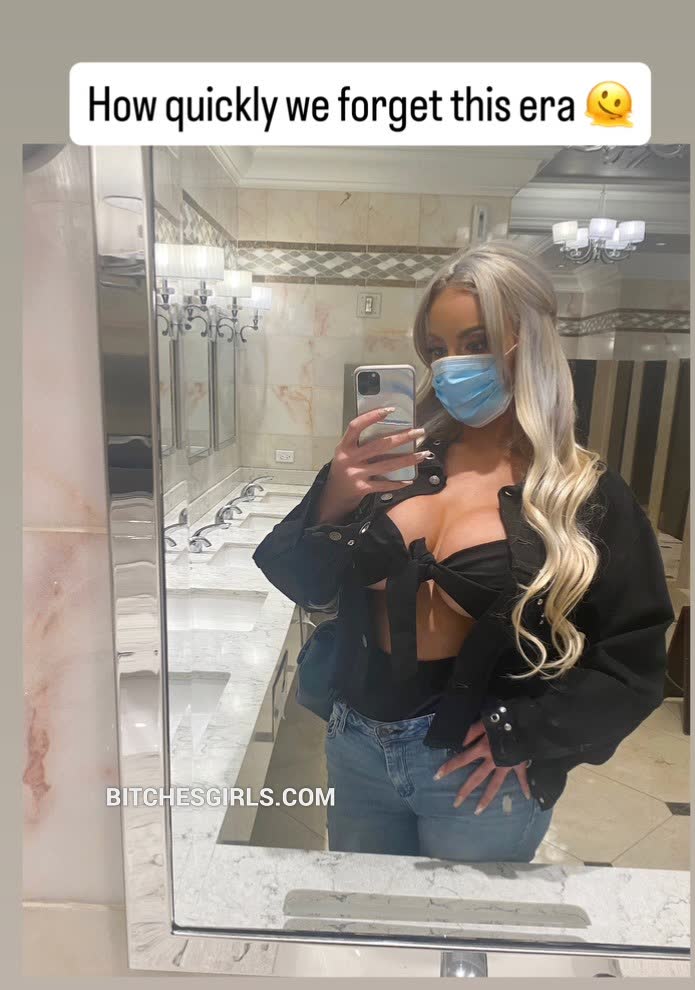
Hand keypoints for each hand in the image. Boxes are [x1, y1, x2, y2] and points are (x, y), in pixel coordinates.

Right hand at [316, 407, 430, 523]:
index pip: (356, 426)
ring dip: (407, 459)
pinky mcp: (362, 488)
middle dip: (402, 438)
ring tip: (423, 454)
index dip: (371, 416)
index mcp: (344, 446)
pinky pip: (384, 484)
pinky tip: (410, 479)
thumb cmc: (345, 468)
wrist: (334, 495)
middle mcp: (349, 459)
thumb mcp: (346, 453)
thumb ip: (361, 443)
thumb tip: (389, 429)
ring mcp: (356, 474)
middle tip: (419, 432)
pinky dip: (398, 483)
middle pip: (379, 445)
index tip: (390, 409)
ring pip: (386, 465)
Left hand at [433, 720, 531, 814]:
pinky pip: (522, 777)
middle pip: (476, 778)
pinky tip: (527, 797)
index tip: (437, 776)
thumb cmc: (503, 719)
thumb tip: (461, 744)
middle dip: (465, 790)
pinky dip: (525, 786)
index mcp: (482, 749)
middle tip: (455, 804)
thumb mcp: (484, 722)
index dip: (449, 767)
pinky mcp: (518, 764)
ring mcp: (505, 765)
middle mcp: (492, 760)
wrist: (525, 722)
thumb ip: (472, 732)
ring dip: (486, 798)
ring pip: (495, 784)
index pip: (462, 759)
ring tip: (478, 811)